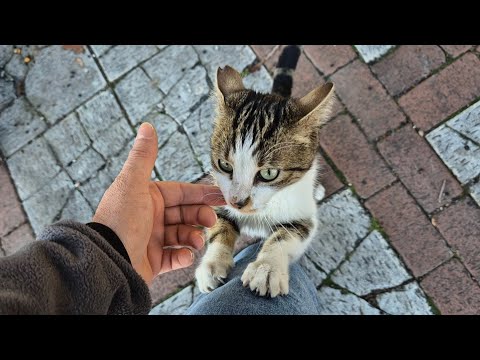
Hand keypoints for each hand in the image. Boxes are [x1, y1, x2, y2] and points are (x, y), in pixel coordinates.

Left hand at [93, 123, 224, 284]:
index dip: (201, 194)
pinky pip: (173, 258)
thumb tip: (146, 126)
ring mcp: (151, 240)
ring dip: (192, 237)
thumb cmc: (119, 221)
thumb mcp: (133, 184)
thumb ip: (144, 156)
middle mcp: (150, 217)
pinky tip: (185, 256)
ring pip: (182, 235)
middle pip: (184, 214)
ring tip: (195, 242)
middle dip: (200, 216)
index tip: (221, 197)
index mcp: (147, 198)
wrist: (106, 261)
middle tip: (210, 221)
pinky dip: (182, 257)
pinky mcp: (152, 262)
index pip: (180, 192)